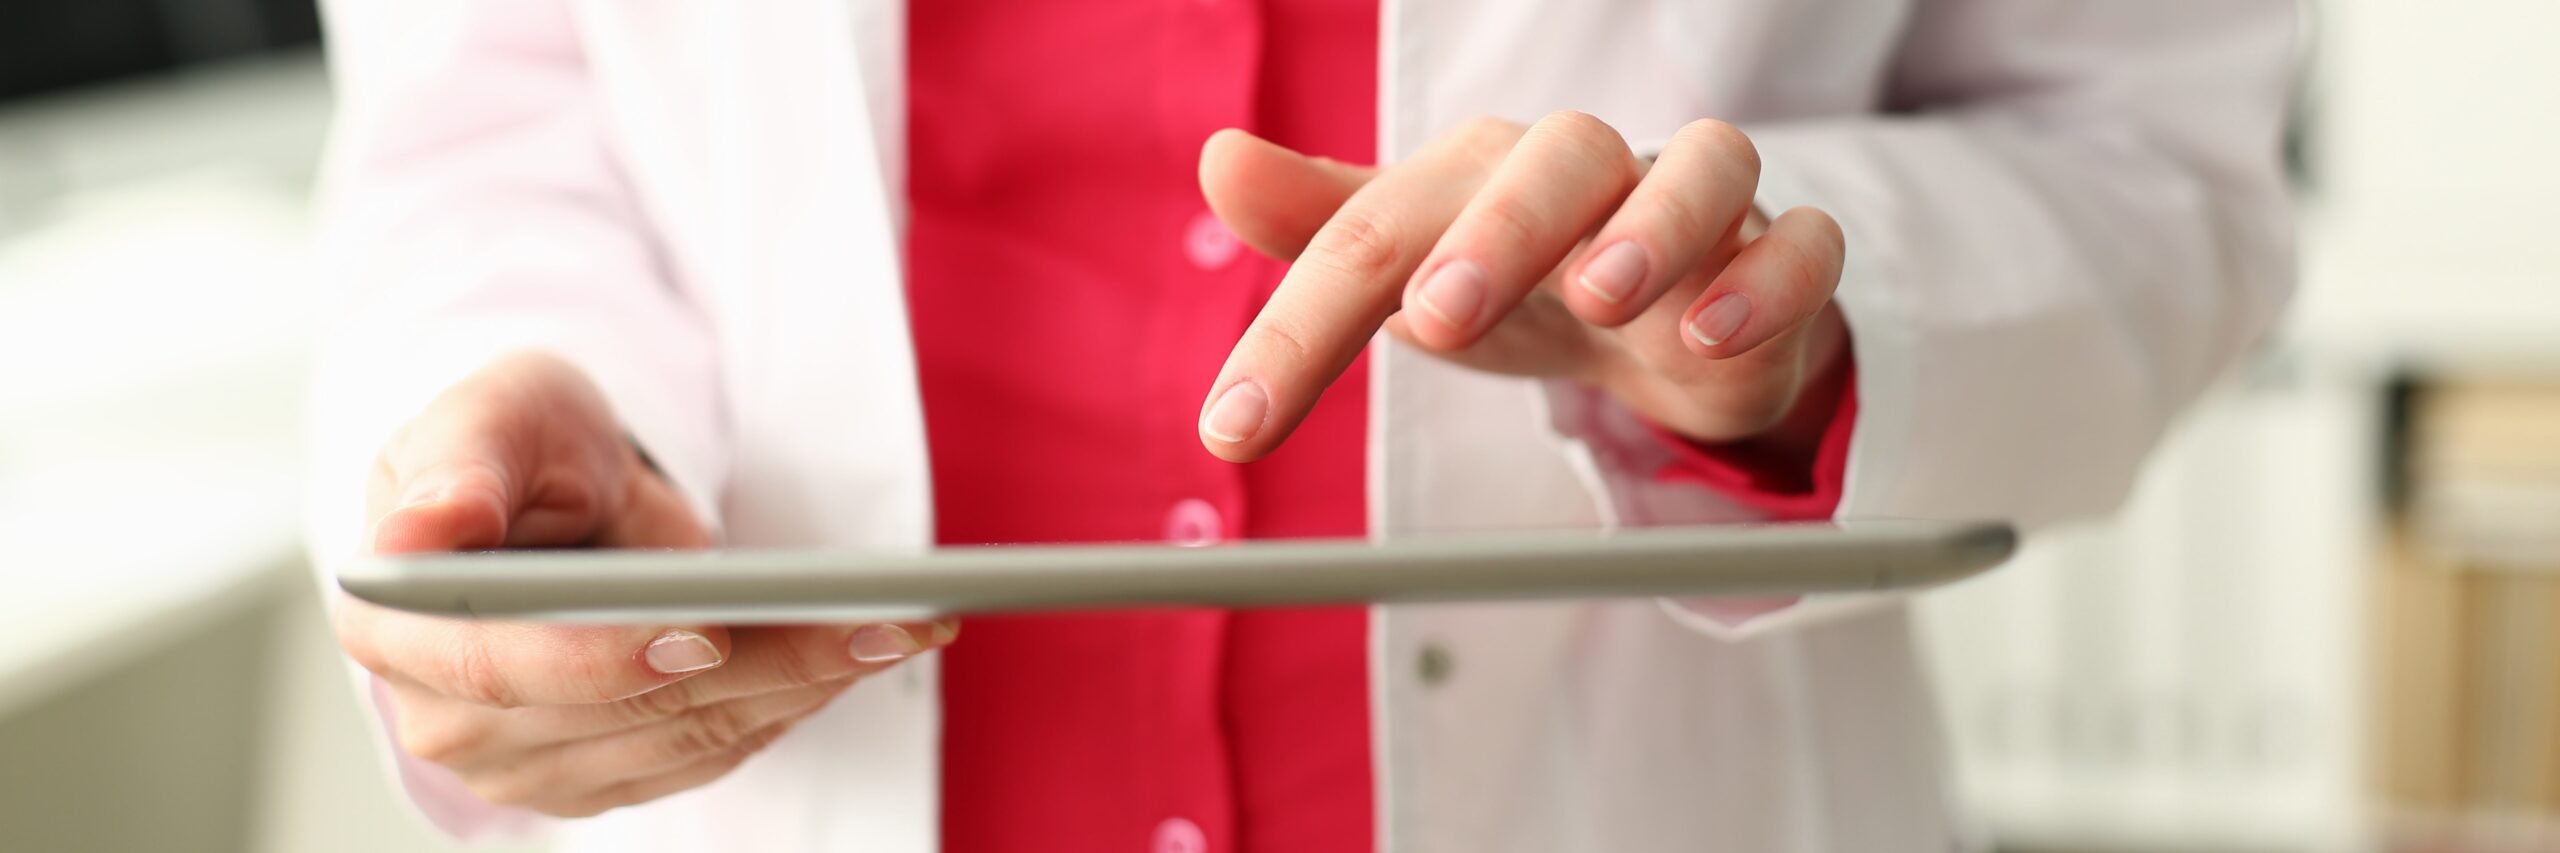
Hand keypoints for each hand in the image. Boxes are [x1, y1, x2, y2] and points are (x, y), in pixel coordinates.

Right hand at [333, 351, 957, 816]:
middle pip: (629, 711)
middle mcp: (448, 719)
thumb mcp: (488, 414)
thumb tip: (421, 531)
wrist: (541, 496)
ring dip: (809, 685)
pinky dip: (798, 701)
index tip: (705, 635)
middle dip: (767, 664)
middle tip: (881, 619)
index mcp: (396, 627)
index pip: (502, 666)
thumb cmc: (512, 443)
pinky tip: (863, 652)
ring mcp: (525, 764)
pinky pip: (714, 751)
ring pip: (690, 738)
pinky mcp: (599, 779)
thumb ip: (456, 468)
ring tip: (904, 626)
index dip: (605, 661)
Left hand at [1196, 112, 1849, 462]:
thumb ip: (1322, 234)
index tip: (1234, 428)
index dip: (1300, 327)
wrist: (1662, 319)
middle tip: (1438, 317)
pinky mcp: (1782, 260)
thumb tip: (1220, 160)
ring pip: (1701, 168)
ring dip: (1652, 226)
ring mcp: (1697, 210)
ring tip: (1604, 295)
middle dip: (1495, 232)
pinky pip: (1802, 244)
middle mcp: (1588, 175)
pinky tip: (1713, 335)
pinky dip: (1768, 282)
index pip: (1376, 234)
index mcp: (1478, 178)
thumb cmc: (1519, 284)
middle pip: (1552, 161)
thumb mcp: (1413, 272)